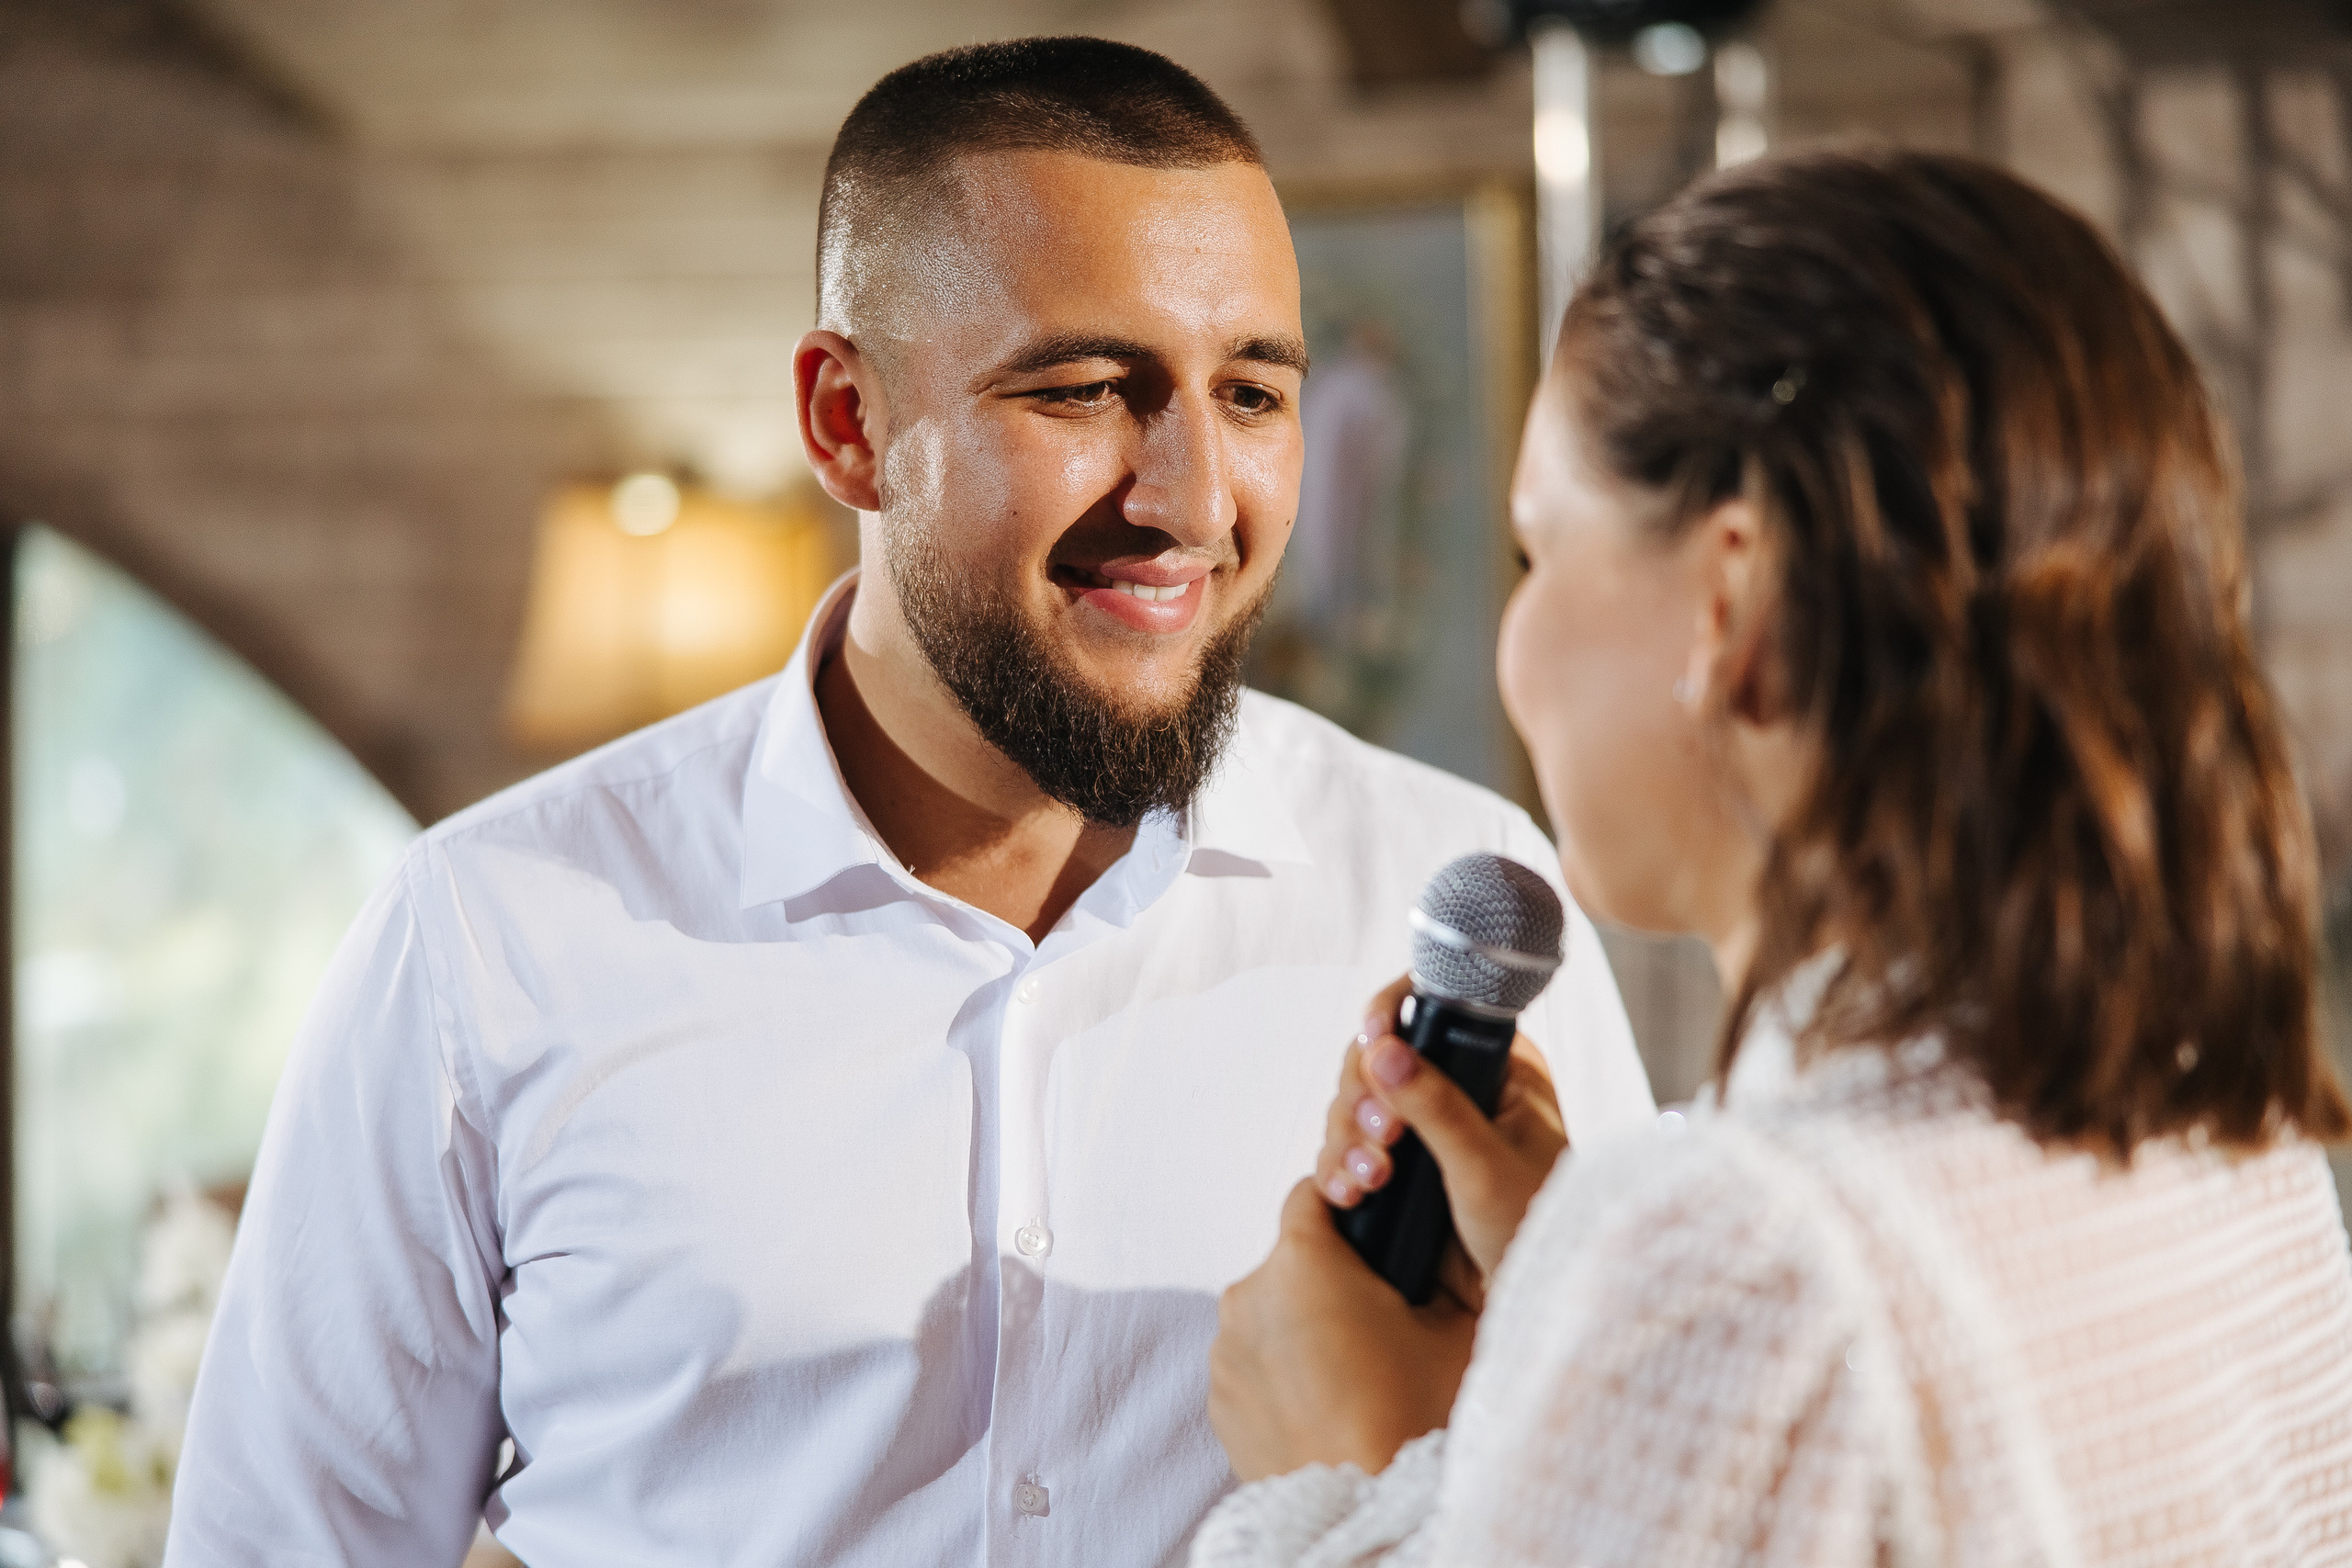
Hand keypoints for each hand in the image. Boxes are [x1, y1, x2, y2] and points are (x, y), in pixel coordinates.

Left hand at [1209, 1180, 1478, 1481]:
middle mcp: (1247, 1297)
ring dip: (1305, 1327)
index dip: (1350, 1203)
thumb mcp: (1457, 1328)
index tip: (1376, 1235)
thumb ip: (1441, 1263)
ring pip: (1272, 1313)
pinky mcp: (1218, 1402)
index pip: (1315, 1193)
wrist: (1370, 1524)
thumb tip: (1432, 1236)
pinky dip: (1284, 1373)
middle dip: (1333, 1278)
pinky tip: (1328, 1406)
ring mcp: (1225, 1353)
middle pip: (1293, 1258)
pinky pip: (1254, 1363)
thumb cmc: (1417, 1423)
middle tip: (1383, 1322)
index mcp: (1302, 1262)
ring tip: (1358, 1375)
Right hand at [1316, 975, 1568, 1304]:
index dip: (1390, 1011)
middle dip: (1364, 1097)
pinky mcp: (1399, 1168)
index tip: (1371, 1034)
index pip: (1432, 1007)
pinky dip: (1341, 1168)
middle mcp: (1457, 1087)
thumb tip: (1381, 1049)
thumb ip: (1435, 1107)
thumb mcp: (1485, 1166)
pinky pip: (1350, 1150)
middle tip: (1383, 1139)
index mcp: (1495, 1066)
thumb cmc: (1534, 1228)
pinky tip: (1349, 1193)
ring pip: (1355, 1105)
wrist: (1529, 1299)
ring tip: (1370, 1179)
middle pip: (1375, 1057)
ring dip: (1348, 1139)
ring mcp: (1424, 1128)